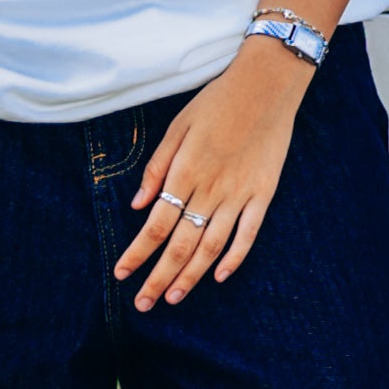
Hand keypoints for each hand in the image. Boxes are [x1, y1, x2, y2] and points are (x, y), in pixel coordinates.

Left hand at [116, 38, 309, 311]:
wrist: (267, 84)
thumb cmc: (217, 101)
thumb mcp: (178, 125)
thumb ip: (157, 167)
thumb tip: (139, 206)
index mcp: (185, 172)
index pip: (156, 225)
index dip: (137, 253)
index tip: (121, 274)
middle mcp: (211, 189)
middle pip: (181, 245)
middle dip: (159, 277)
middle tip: (143, 304)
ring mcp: (240, 194)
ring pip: (212, 247)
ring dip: (191, 276)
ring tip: (174, 298)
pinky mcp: (263, 193)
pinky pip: (248, 234)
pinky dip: (234, 258)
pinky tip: (220, 276)